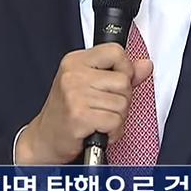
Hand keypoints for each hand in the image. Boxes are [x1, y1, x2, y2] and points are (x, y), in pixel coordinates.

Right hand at [16, 44, 152, 165]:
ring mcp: (75, 95)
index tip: (115, 83)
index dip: (124, 69)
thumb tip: (145, 65)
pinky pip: (115, 121)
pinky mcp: (79, 116)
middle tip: (103, 107)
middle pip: (123, 81)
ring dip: (117, 118)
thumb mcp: (90, 84)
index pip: (116, 52)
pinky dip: (113, 131)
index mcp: (76, 61)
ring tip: (99, 120)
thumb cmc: (67, 111)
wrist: (45, 139)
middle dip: (122, 99)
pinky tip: (99, 130)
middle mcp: (73, 74)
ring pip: (122, 103)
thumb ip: (120, 73)